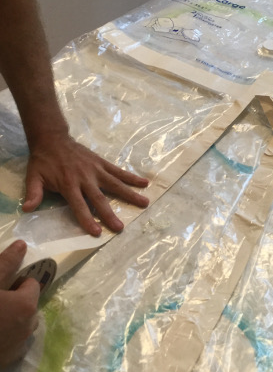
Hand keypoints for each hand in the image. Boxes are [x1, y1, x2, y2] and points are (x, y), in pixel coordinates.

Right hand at [0, 240, 39, 368]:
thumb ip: (5, 263)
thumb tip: (22, 244)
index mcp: (27, 305)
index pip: (31, 284)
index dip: (15, 281)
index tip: (0, 285)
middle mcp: (29, 326)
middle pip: (28, 304)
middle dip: (14, 300)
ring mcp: (19, 346)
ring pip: (22, 324)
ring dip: (11, 319)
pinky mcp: (8, 361)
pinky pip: (13, 342)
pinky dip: (6, 336)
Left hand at [22, 135, 148, 236]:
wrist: (52, 138)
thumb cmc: (43, 161)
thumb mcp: (33, 176)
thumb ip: (33, 193)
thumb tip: (28, 208)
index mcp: (68, 184)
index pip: (78, 205)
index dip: (87, 219)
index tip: (96, 232)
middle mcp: (85, 178)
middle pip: (99, 198)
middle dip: (109, 214)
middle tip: (120, 227)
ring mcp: (96, 170)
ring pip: (115, 184)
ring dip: (130, 194)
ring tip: (145, 203)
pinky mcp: (102, 163)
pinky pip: (118, 171)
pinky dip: (131, 177)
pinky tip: (145, 183)